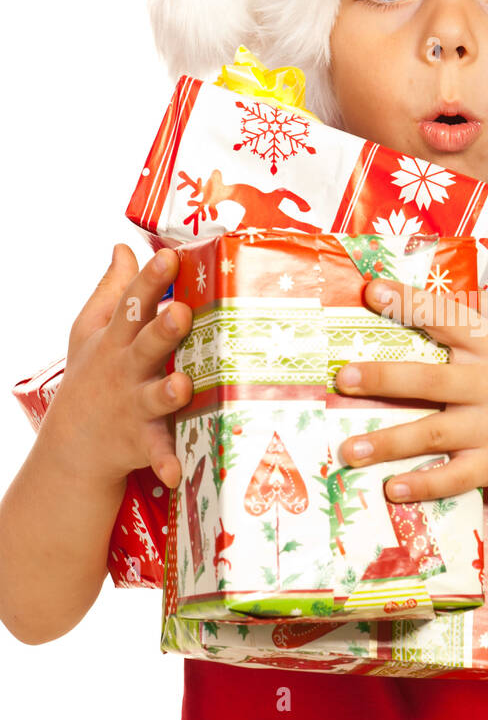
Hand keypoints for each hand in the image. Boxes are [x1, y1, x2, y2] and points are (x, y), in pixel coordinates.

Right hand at [44, 245, 193, 489]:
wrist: (72, 448)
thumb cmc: (90, 379)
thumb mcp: (90, 333)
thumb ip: (113, 291)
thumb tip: (125, 248)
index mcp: (116, 341)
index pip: (132, 305)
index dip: (150, 281)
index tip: (169, 258)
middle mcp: (124, 371)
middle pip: (144, 346)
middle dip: (162, 330)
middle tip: (181, 313)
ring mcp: (132, 407)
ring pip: (153, 398)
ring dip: (166, 393)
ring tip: (182, 386)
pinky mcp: (141, 443)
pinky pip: (156, 453)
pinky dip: (165, 463)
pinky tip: (177, 472)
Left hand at [334, 278, 487, 501]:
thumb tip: (451, 286)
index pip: (449, 319)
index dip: (411, 304)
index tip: (373, 290)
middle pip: (430, 380)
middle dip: (385, 378)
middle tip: (344, 378)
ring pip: (434, 433)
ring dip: (389, 441)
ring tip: (348, 449)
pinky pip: (456, 476)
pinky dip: (425, 484)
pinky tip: (393, 488)